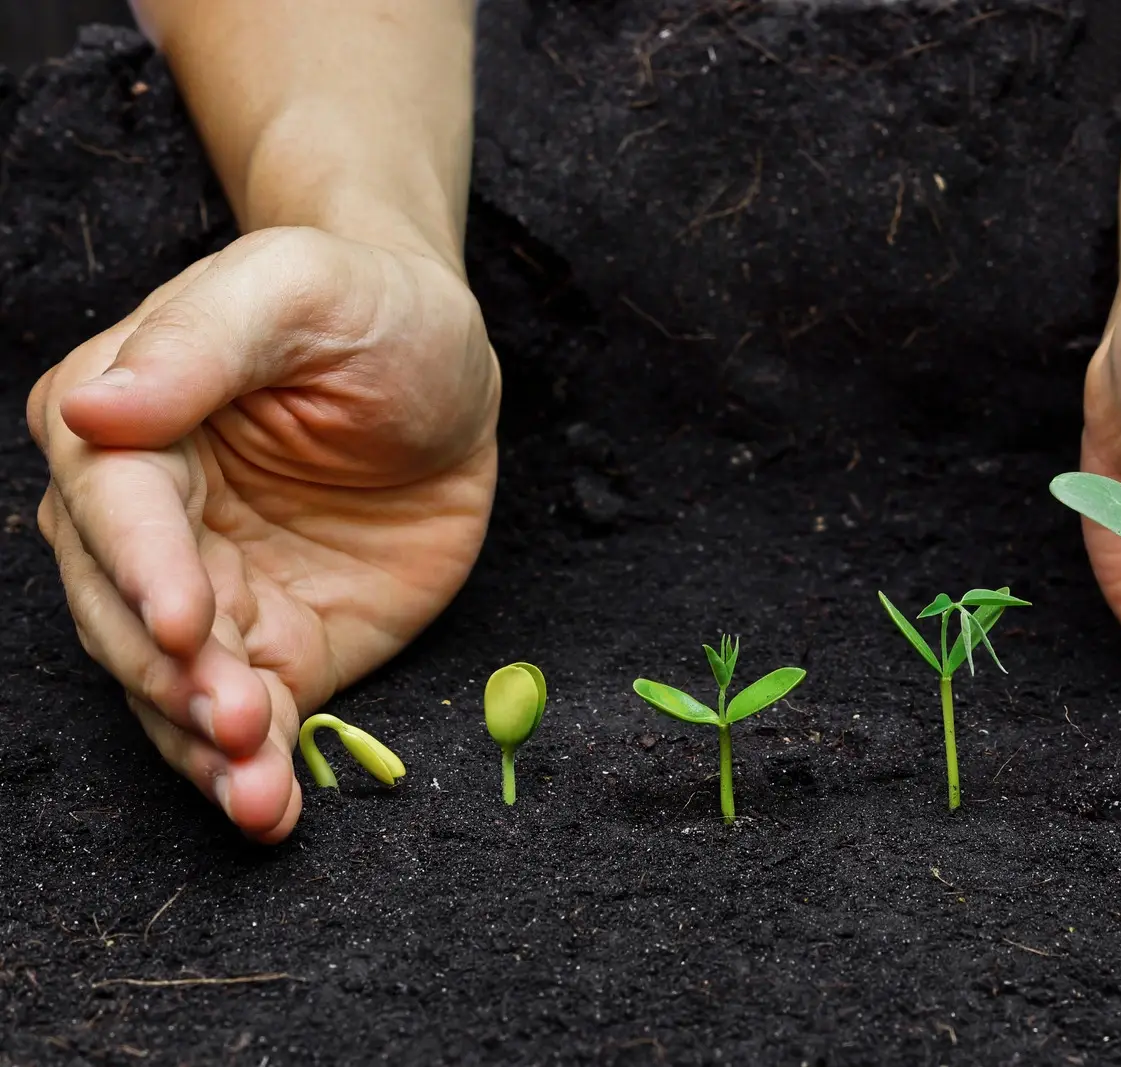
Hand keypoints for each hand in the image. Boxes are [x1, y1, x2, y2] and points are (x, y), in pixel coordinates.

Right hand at [27, 227, 498, 842]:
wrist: (442, 363)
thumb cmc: (365, 303)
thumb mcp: (300, 288)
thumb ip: (203, 343)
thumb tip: (96, 407)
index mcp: (125, 425)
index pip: (115, 509)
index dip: (147, 570)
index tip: (191, 620)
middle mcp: (144, 524)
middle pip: (130, 618)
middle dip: (177, 678)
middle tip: (236, 720)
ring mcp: (209, 595)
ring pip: (177, 688)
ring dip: (209, 748)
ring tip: (255, 793)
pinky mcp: (278, 645)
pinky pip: (252, 718)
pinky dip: (255, 769)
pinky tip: (270, 810)